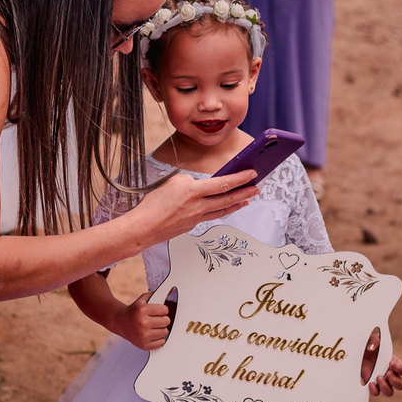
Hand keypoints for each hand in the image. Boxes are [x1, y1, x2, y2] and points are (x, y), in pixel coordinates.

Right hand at [113, 292, 170, 349]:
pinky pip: (161, 342)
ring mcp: (143, 335)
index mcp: (142, 310)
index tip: (159, 311)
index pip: (165, 310)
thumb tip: (171, 290)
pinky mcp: (143, 345)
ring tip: (153, 326)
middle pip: (166, 321)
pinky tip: (152, 334)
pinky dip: (159, 339)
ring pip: (165, 332)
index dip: (163, 310)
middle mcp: (142, 323)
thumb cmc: (134, 310)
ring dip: (161, 329)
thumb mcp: (142, 299)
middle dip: (163, 319)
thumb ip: (156, 294)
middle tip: (156, 319)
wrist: (120, 322)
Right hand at [130, 170, 259, 244]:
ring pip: (222, 210)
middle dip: (245, 192)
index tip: (252, 173)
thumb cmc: (153, 203)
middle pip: (228, 199)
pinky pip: (211, 216)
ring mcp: (197, 218)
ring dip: (237, 204)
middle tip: (258, 188)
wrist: (144, 228)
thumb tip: (199, 185)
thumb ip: (190, 181)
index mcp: (194, 191)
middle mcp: (199, 206)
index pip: (223, 183)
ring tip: (248, 199)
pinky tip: (225, 208)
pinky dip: (222, 210)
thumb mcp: (172, 183)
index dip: (240, 178)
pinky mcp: (192, 225)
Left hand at [360, 330, 401, 396]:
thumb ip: (375, 340)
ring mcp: (381, 382)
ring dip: (385, 387)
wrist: (355, 352)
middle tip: (387, 373)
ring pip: (389, 392)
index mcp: (394, 364)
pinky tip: (370, 383)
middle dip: (395, 381)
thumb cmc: (368, 345)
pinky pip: (376, 393)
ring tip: (378, 377)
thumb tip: (371, 348)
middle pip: (400, 385)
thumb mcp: (372, 338)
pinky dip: (374, 390)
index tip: (390, 363)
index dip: (400, 368)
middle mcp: (389, 375)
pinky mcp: (371, 385)